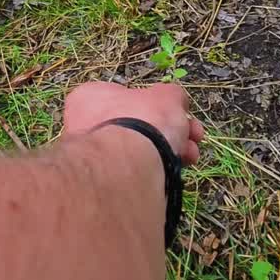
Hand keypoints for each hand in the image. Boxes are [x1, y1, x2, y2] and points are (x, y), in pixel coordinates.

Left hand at [63, 81, 204, 164]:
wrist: (128, 165)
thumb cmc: (142, 121)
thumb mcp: (166, 97)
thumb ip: (171, 96)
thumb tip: (176, 102)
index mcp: (91, 97)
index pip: (127, 97)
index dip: (159, 106)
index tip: (178, 113)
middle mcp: (85, 125)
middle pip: (138, 126)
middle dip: (171, 132)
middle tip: (193, 137)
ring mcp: (92, 157)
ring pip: (139, 151)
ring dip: (170, 151)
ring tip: (191, 157)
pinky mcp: (103, 183)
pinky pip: (135, 172)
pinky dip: (157, 170)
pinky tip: (176, 172)